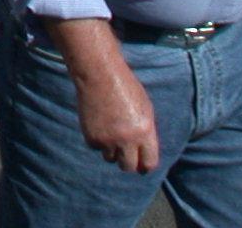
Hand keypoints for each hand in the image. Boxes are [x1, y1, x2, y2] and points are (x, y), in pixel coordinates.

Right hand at [72, 50, 159, 172]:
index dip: (145, 165)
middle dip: (127, 162)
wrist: (99, 74)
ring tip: (110, 130)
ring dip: (111, 150)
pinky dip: (97, 139)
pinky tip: (98, 122)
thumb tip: (145, 154)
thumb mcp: (144, 109)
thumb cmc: (125, 88)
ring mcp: (108, 139)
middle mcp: (128, 139)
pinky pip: (96, 147)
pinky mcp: (92, 137)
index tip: (141, 165)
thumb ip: (146, 132)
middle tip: (124, 154)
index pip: (149, 163)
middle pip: (128, 167)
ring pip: (111, 158)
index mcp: (145, 131)